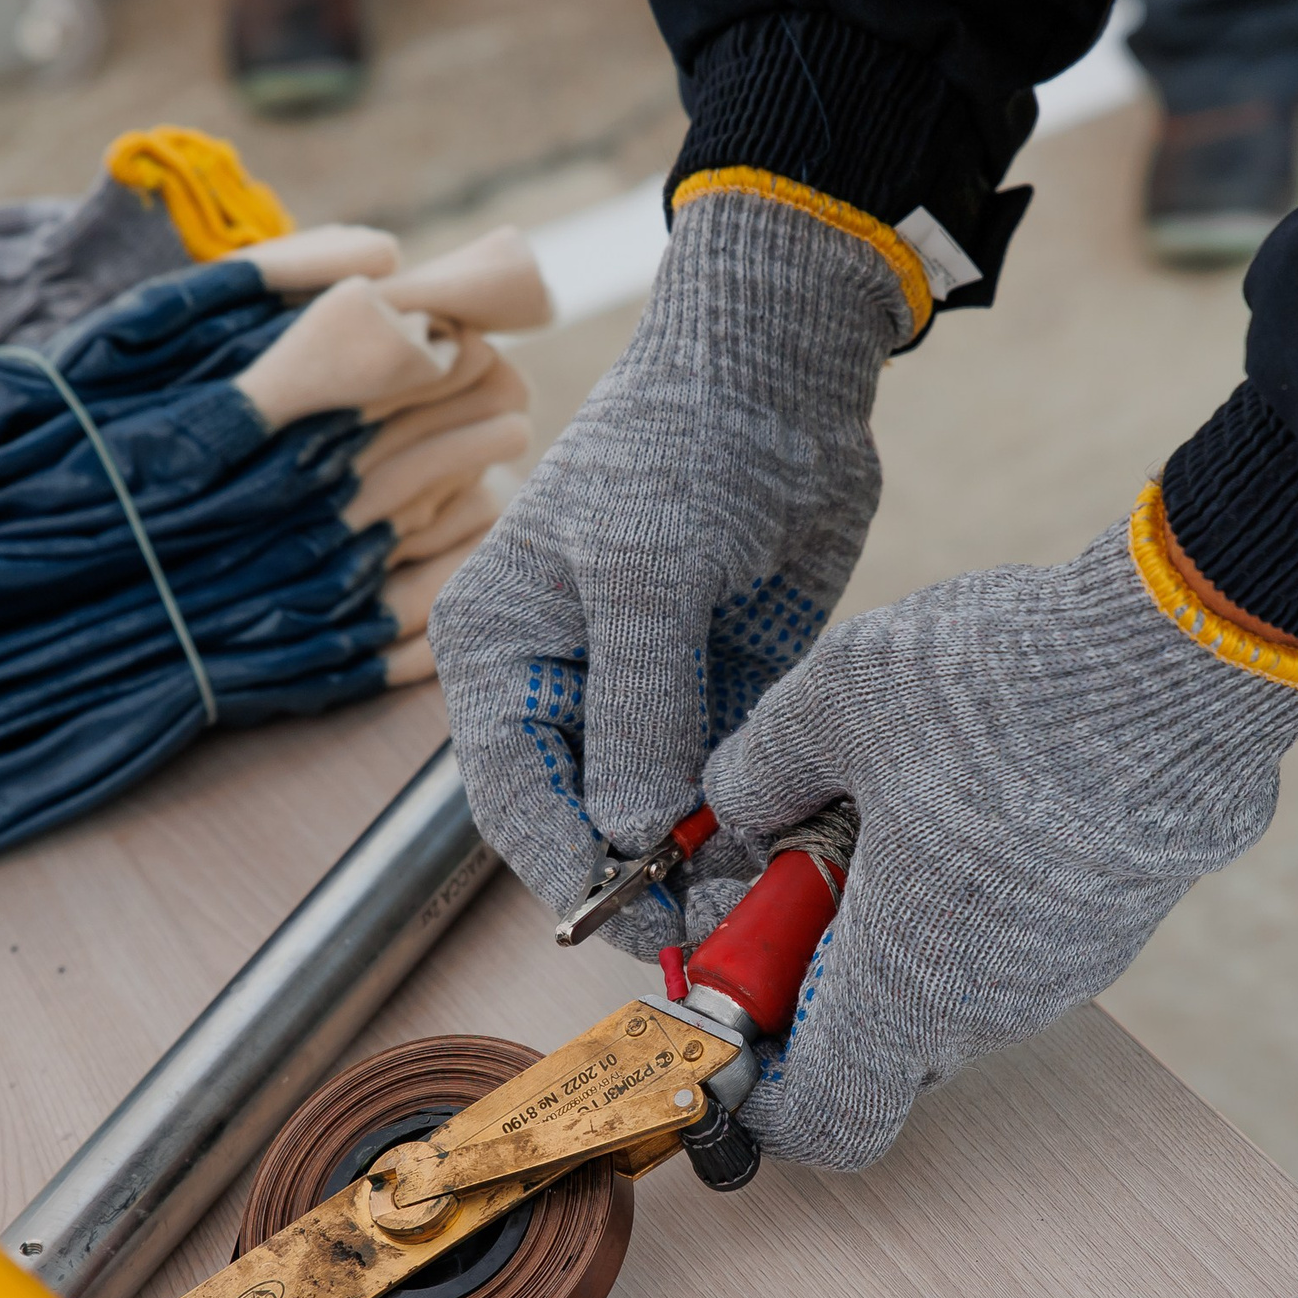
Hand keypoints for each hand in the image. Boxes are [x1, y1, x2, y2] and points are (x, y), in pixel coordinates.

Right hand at [429, 188, 914, 952]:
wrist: (782, 368)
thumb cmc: (683, 443)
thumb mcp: (648, 572)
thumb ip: (638, 705)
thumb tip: (629, 832)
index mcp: (497, 652)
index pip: (513, 799)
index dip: (569, 873)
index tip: (635, 927)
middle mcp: (560, 687)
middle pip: (587, 823)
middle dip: (647, 880)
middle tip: (722, 930)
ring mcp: (643, 696)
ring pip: (663, 817)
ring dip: (710, 861)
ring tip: (770, 900)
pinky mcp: (719, 694)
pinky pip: (729, 783)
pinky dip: (757, 820)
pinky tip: (800, 851)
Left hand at [700, 490, 1297, 1168]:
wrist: (1184, 651)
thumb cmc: (1002, 690)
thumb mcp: (834, 703)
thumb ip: (760, 769)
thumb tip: (734, 799)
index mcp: (912, 982)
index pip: (829, 1121)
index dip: (765, 1089)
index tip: (735, 1003)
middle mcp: (997, 1002)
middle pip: (880, 1040)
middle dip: (818, 970)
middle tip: (789, 862)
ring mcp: (1072, 964)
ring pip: (951, 980)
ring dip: (897, 917)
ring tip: (882, 796)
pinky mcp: (1120, 912)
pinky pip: (1016, 933)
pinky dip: (969, 888)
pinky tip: (966, 778)